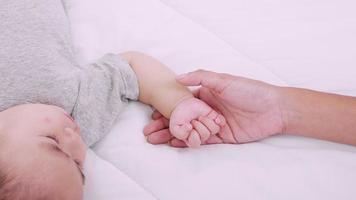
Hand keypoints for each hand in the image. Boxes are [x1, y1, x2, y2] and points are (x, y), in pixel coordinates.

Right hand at [144, 70, 284, 146]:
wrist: (275, 109)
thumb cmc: (250, 91)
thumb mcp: (224, 80)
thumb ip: (201, 77)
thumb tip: (178, 77)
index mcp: (207, 96)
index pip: (182, 104)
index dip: (167, 109)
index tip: (152, 114)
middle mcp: (208, 110)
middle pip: (182, 119)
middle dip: (164, 125)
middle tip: (148, 131)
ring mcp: (214, 125)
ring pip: (189, 131)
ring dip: (172, 135)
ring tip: (155, 140)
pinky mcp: (223, 137)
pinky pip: (202, 141)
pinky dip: (188, 143)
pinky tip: (174, 144)